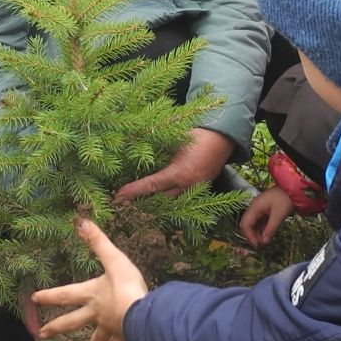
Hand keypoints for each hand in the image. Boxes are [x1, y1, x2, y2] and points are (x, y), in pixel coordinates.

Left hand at [32, 218, 148, 340]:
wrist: (143, 314)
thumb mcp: (113, 259)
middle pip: (73, 322)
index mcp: (93, 294)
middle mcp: (97, 314)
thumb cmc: (127, 286)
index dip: (50, 295)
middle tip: (42, 335)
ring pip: (97, 340)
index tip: (34, 299)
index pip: (66, 294)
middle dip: (57, 327)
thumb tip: (80, 221)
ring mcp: (111, 328)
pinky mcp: (125, 338)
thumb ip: (98, 241)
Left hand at [113, 127, 233, 202]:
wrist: (222, 138)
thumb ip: (157, 153)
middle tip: (122, 203)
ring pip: (171, 203)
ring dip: (154, 204)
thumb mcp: (173, 142)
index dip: (133, 192)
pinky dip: (168, 201)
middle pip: (159, 201)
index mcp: (179, 173)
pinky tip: (156, 201)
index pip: (151, 186)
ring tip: (136, 204)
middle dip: (140, 203)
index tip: (117, 197)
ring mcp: (195, 191)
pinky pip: (182, 200)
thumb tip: (136, 155)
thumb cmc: (195, 136)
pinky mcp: (201, 191)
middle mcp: (187, 187)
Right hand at [237, 188, 294, 248]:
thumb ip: (271, 229)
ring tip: (265, 243)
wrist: (293, 189)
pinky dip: (263, 230)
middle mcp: (254, 209)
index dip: (249, 236)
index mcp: (254, 208)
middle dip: (252, 236)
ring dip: (257, 234)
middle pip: (247, 225)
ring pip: (254, 225)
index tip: (258, 245)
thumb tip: (264, 242)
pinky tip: (268, 236)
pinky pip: (260, 222)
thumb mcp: (279, 215)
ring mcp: (259, 210)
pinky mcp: (265, 211)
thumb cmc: (285, 200)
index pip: (245, 224)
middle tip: (261, 246)